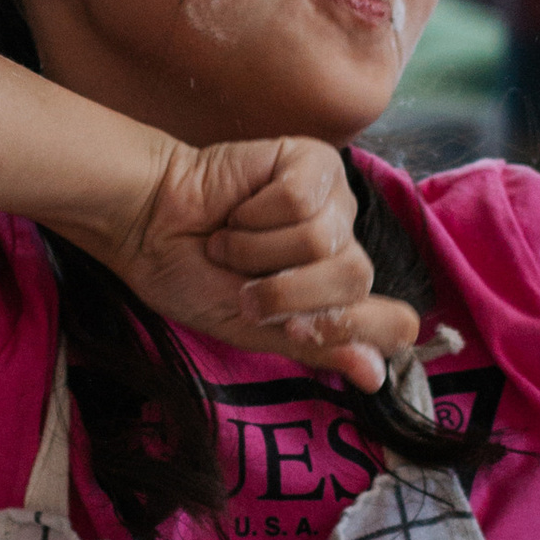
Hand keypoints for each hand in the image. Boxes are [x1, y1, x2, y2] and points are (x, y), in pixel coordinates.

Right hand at [86, 136, 416, 390]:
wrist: (147, 229)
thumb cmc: (194, 278)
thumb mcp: (253, 331)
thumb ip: (317, 348)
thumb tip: (376, 377)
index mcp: (341, 296)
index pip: (392, 322)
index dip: (335, 327)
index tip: (286, 327)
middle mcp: (346, 247)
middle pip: (355, 279)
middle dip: (286, 291)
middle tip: (243, 285)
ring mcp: (335, 203)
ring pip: (323, 239)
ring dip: (258, 250)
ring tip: (230, 242)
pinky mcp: (314, 162)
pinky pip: (301, 198)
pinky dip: (255, 213)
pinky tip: (237, 209)